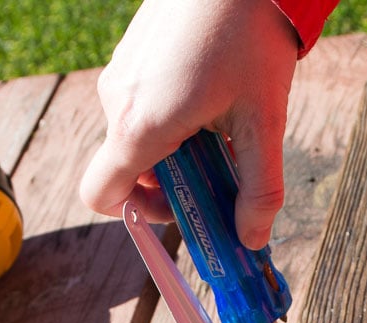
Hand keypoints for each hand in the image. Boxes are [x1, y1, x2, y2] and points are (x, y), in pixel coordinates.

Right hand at [80, 0, 297, 248]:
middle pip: (130, 173)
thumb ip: (260, 190)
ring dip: (180, 155)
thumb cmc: (251, 38)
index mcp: (141, 125)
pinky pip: (144, 110)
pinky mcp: (134, 60)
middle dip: (176, 187)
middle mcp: (118, 102)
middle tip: (222, 180)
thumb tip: (252, 240)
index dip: (141, 215)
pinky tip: (216, 105)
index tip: (186, 211)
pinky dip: (176, 124)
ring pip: (140, 141)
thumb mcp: (264, 124)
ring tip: (226, 136)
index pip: (103, 195)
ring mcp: (122, 76)